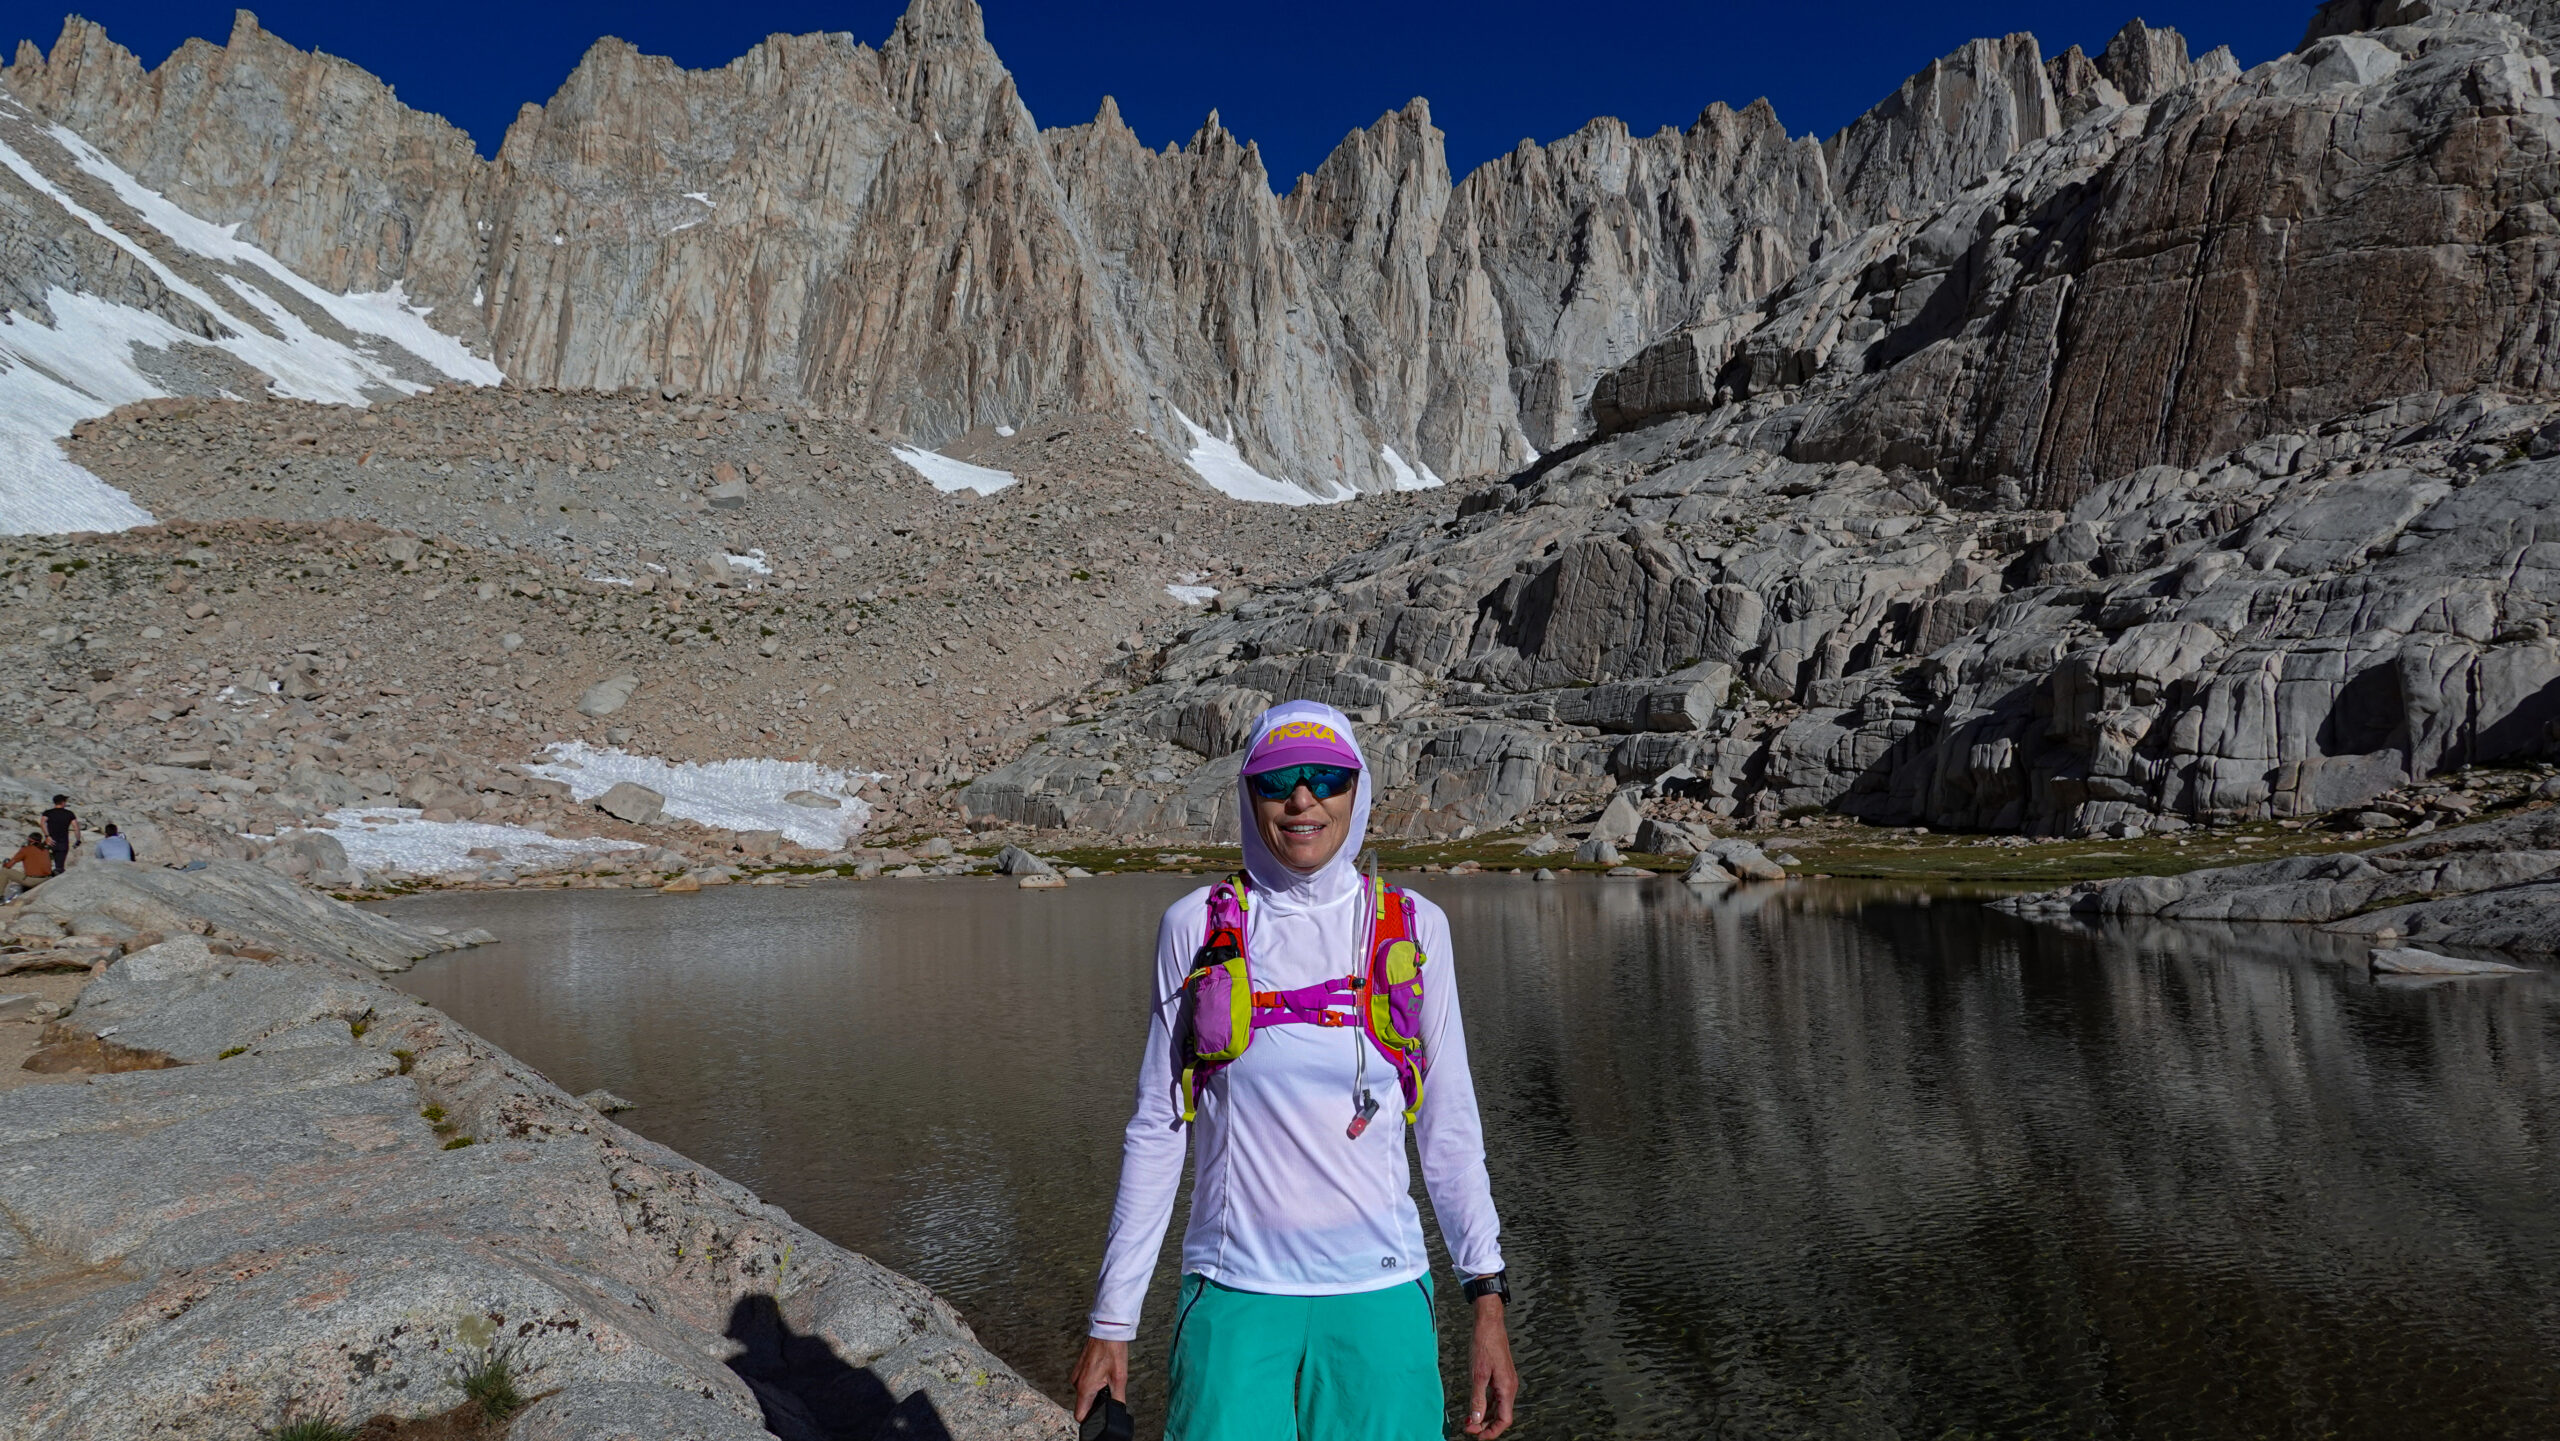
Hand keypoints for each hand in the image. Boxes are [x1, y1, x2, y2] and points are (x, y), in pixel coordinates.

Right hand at [1072, 1335, 1128, 1422]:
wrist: (1107, 1330)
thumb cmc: (1112, 1351)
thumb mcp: (1120, 1378)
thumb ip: (1118, 1399)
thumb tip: (1118, 1410)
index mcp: (1085, 1388)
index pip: (1080, 1415)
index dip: (1091, 1418)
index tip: (1100, 1413)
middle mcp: (1077, 1382)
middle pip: (1083, 1404)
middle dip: (1096, 1401)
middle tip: (1108, 1389)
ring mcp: (1077, 1374)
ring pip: (1084, 1392)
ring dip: (1095, 1390)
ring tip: (1107, 1377)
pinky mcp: (1079, 1368)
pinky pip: (1084, 1381)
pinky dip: (1093, 1381)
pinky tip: (1103, 1371)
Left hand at [1465, 1295, 1517, 1436]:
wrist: (1489, 1324)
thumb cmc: (1484, 1345)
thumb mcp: (1478, 1374)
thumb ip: (1477, 1399)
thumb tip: (1476, 1420)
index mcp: (1507, 1388)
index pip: (1505, 1419)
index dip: (1492, 1431)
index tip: (1476, 1436)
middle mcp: (1509, 1387)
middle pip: (1501, 1416)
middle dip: (1486, 1425)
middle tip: (1467, 1428)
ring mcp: (1505, 1381)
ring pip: (1498, 1407)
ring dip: (1485, 1416)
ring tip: (1468, 1421)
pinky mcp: (1500, 1376)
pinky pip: (1495, 1397)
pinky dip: (1485, 1405)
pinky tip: (1474, 1407)